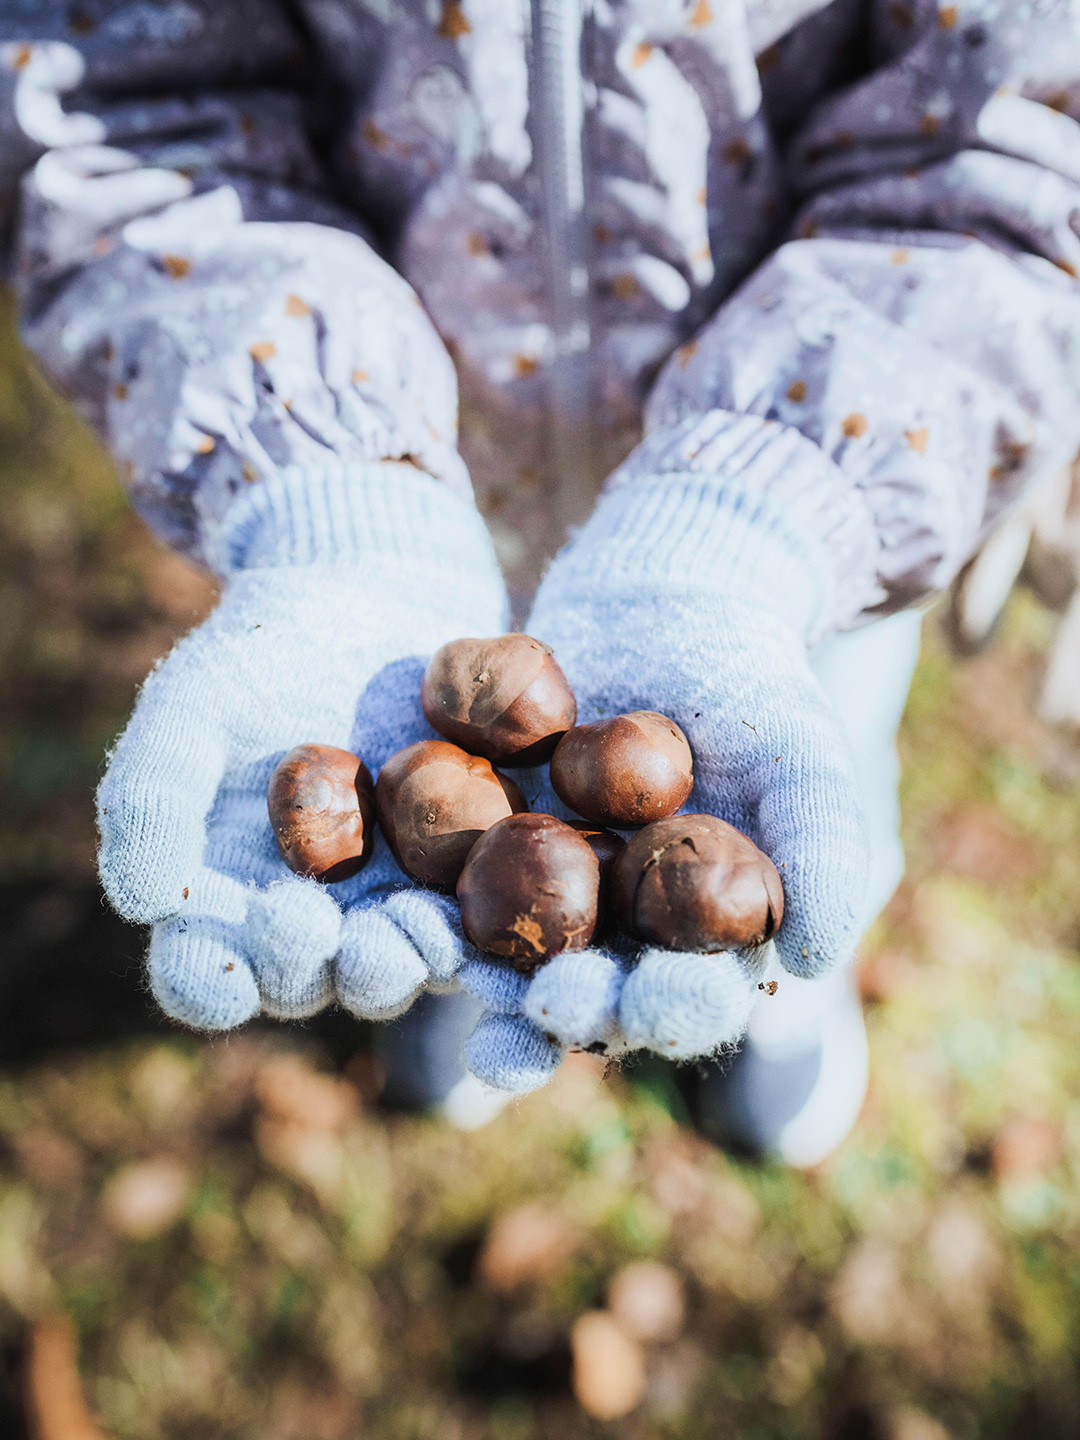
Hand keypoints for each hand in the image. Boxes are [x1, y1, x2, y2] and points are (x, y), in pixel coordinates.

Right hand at [97, 464, 506, 1028]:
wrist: (369, 598)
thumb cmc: (258, 654)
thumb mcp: (190, 707)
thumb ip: (154, 796)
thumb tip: (144, 903)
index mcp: (224, 900)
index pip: (202, 974)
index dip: (212, 981)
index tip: (228, 962)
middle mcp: (310, 923)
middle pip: (309, 982)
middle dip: (322, 971)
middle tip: (336, 939)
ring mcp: (393, 906)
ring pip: (398, 965)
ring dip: (408, 962)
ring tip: (417, 930)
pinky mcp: (470, 878)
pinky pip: (482, 922)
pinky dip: (490, 935)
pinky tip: (501, 928)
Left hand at [359, 456, 869, 1090]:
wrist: (668, 591)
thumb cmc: (752, 680)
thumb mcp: (802, 752)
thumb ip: (826, 848)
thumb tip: (818, 954)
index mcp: (686, 942)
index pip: (679, 997)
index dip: (658, 1010)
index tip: (634, 1007)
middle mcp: (601, 933)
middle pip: (574, 991)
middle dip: (550, 1011)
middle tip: (529, 1019)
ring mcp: (524, 887)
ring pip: (484, 942)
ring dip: (452, 965)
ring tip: (425, 973)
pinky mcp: (458, 834)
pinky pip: (418, 866)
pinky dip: (390, 877)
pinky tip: (355, 889)